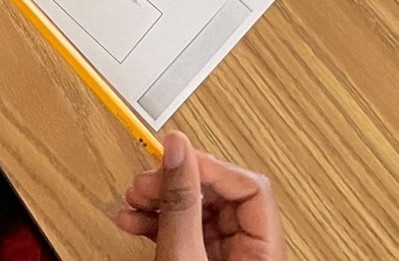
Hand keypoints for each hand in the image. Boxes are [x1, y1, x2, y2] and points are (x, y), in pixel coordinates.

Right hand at [116, 132, 287, 260]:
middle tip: (146, 182)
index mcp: (264, 251)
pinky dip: (159, 222)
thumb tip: (179, 149)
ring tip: (134, 199)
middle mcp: (249, 251)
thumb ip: (182, 206)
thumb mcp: (185, 257)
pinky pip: (184, 231)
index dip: (211, 167)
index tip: (176, 158)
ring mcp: (226, 259)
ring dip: (161, 200)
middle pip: (219, 194)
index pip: (250, 186)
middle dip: (176, 183)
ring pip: (197, 211)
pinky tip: (135, 219)